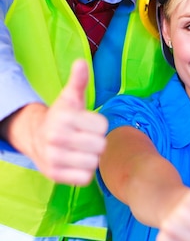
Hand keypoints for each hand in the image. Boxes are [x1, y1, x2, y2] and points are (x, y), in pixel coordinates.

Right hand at [31, 59, 107, 184]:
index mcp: (63, 117)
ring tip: (81, 150)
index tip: (88, 124)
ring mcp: (54, 158)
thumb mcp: (70, 97)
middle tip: (85, 139)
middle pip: (100, 146)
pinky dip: (84, 172)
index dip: (99, 125)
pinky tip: (77, 162)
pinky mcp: (55, 175)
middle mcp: (56, 138)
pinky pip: (85, 178)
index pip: (102, 126)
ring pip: (93, 163)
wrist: (36, 138)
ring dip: (91, 158)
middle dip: (96, 142)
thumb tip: (81, 62)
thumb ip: (78, 81)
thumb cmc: (61, 117)